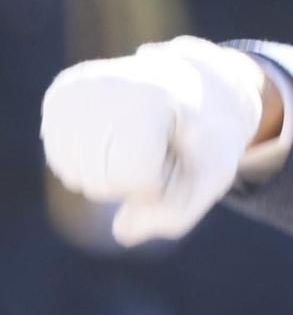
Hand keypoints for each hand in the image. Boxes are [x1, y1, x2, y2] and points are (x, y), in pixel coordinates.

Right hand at [41, 36, 271, 245]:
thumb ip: (177, 215)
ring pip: (75, 176)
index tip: (174, 156)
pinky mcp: (59, 94)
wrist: (190, 87)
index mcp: (152, 95)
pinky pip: (61, 161)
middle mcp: (106, 84)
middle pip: (99, 183)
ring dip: (107, 174)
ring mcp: (78, 87)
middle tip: (156, 147)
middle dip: (131, 182)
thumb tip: (124, 231)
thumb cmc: (202, 138)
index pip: (133, 176)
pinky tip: (112, 137)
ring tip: (136, 140)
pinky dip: (87, 163)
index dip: (156, 183)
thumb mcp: (212, 177)